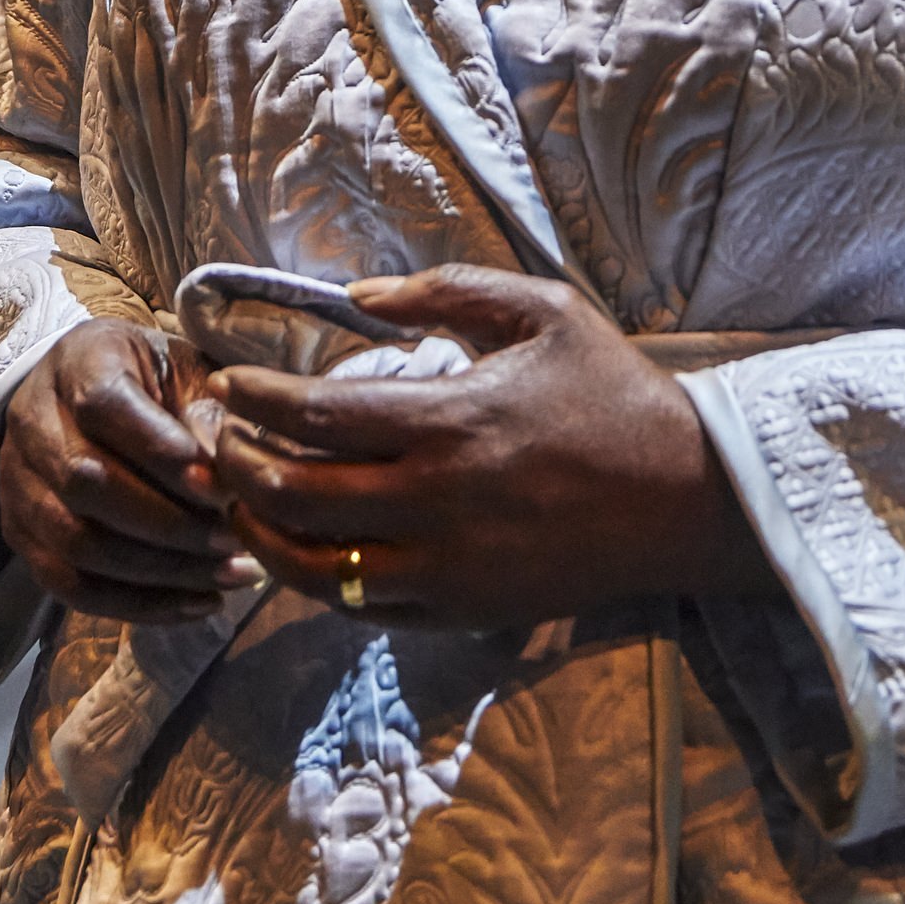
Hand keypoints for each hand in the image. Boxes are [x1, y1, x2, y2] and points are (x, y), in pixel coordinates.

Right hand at [0, 319, 252, 626]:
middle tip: (235, 540)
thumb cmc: (158, 382)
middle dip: (168, 523)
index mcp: (77, 361)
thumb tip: (222, 474)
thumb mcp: (190, 373)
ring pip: (74, 542)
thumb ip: (208, 414)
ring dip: (159, 571)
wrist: (94, 396)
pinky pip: (69, 586)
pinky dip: (138, 605)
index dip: (161, 451)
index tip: (222, 488)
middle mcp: (32, 420)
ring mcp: (18, 483)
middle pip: (85, 483)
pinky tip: (199, 603)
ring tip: (230, 574)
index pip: (103, 405)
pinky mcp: (21, 535)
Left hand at [211, 267, 766, 631]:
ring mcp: (447, 568)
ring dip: (262, 531)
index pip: (316, 417)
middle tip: (218, 442)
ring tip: (240, 499)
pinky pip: (361, 605)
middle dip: (239, 467)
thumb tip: (358, 294)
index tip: (227, 387)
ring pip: (315, 567)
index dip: (256, 403)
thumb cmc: (613, 394)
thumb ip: (446, 291)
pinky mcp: (461, 611)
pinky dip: (316, 578)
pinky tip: (301, 545)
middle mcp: (438, 502)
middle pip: (296, 495)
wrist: (686, 498)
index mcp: (452, 422)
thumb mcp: (542, 311)